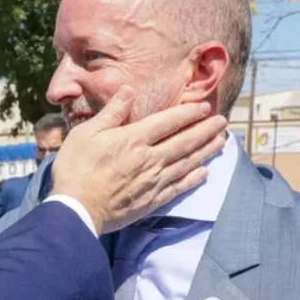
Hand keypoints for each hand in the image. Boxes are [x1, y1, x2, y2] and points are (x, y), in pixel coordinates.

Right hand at [52, 86, 226, 234]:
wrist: (76, 209)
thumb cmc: (76, 168)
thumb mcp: (86, 133)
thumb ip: (111, 112)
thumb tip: (128, 90)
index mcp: (133, 139)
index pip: (168, 122)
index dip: (188, 113)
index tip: (204, 107)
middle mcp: (149, 159)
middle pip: (184, 141)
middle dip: (206, 130)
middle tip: (223, 122)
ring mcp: (152, 181)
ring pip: (187, 163)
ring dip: (206, 151)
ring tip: (222, 142)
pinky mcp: (151, 200)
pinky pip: (179, 187)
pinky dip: (194, 180)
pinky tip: (205, 174)